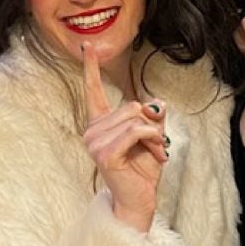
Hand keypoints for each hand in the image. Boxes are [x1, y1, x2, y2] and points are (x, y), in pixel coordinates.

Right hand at [81, 40, 165, 230]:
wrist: (139, 199)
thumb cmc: (143, 169)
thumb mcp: (153, 136)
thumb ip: (153, 116)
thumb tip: (156, 103)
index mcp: (100, 123)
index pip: (94, 91)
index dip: (91, 68)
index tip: (87, 46)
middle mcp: (92, 130)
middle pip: (131, 105)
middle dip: (153, 124)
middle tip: (157, 145)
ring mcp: (95, 142)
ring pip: (136, 117)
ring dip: (156, 135)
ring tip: (155, 153)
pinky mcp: (105, 153)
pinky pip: (137, 131)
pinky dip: (154, 140)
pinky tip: (157, 156)